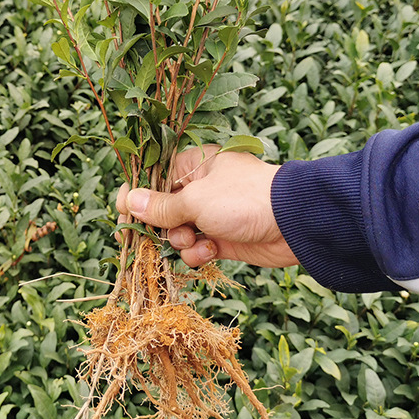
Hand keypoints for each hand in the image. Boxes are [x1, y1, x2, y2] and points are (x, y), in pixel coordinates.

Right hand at [116, 145, 298, 268]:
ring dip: (181, 241)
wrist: (296, 223)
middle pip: (162, 209)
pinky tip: (210, 251)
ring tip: (194, 240)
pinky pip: (197, 248)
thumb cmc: (244, 199)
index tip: (123, 212)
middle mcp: (200, 187)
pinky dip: (199, 253)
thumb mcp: (196, 200)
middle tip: (161, 233)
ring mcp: (212, 214)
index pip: (153, 178)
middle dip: (160, 225)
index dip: (136, 196)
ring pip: (178, 232)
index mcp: (193, 165)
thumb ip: (161, 206)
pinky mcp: (223, 238)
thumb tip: (128, 201)